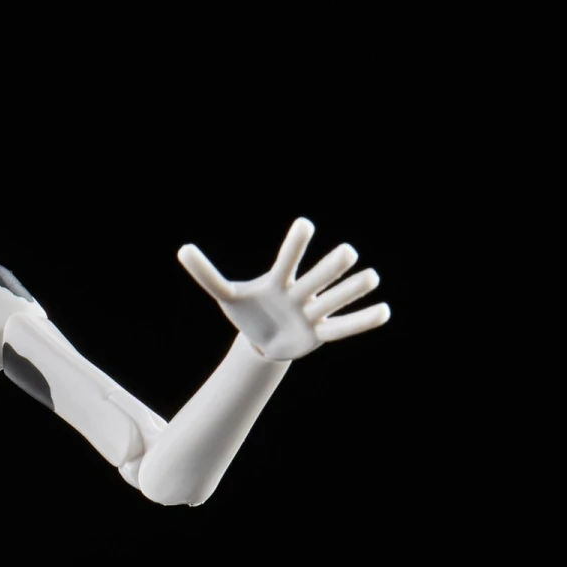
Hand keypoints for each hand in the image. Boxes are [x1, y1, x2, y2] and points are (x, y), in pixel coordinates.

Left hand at [177, 217, 388, 360]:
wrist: (263, 340)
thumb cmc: (249, 311)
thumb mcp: (227, 295)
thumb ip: (207, 274)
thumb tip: (182, 249)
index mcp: (279, 281)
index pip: (287, 259)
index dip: (295, 244)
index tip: (304, 225)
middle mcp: (301, 292)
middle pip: (318, 277)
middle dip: (330, 267)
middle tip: (346, 255)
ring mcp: (312, 312)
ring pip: (336, 299)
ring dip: (353, 290)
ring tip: (371, 278)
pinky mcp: (320, 334)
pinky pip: (345, 328)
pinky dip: (363, 321)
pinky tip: (384, 311)